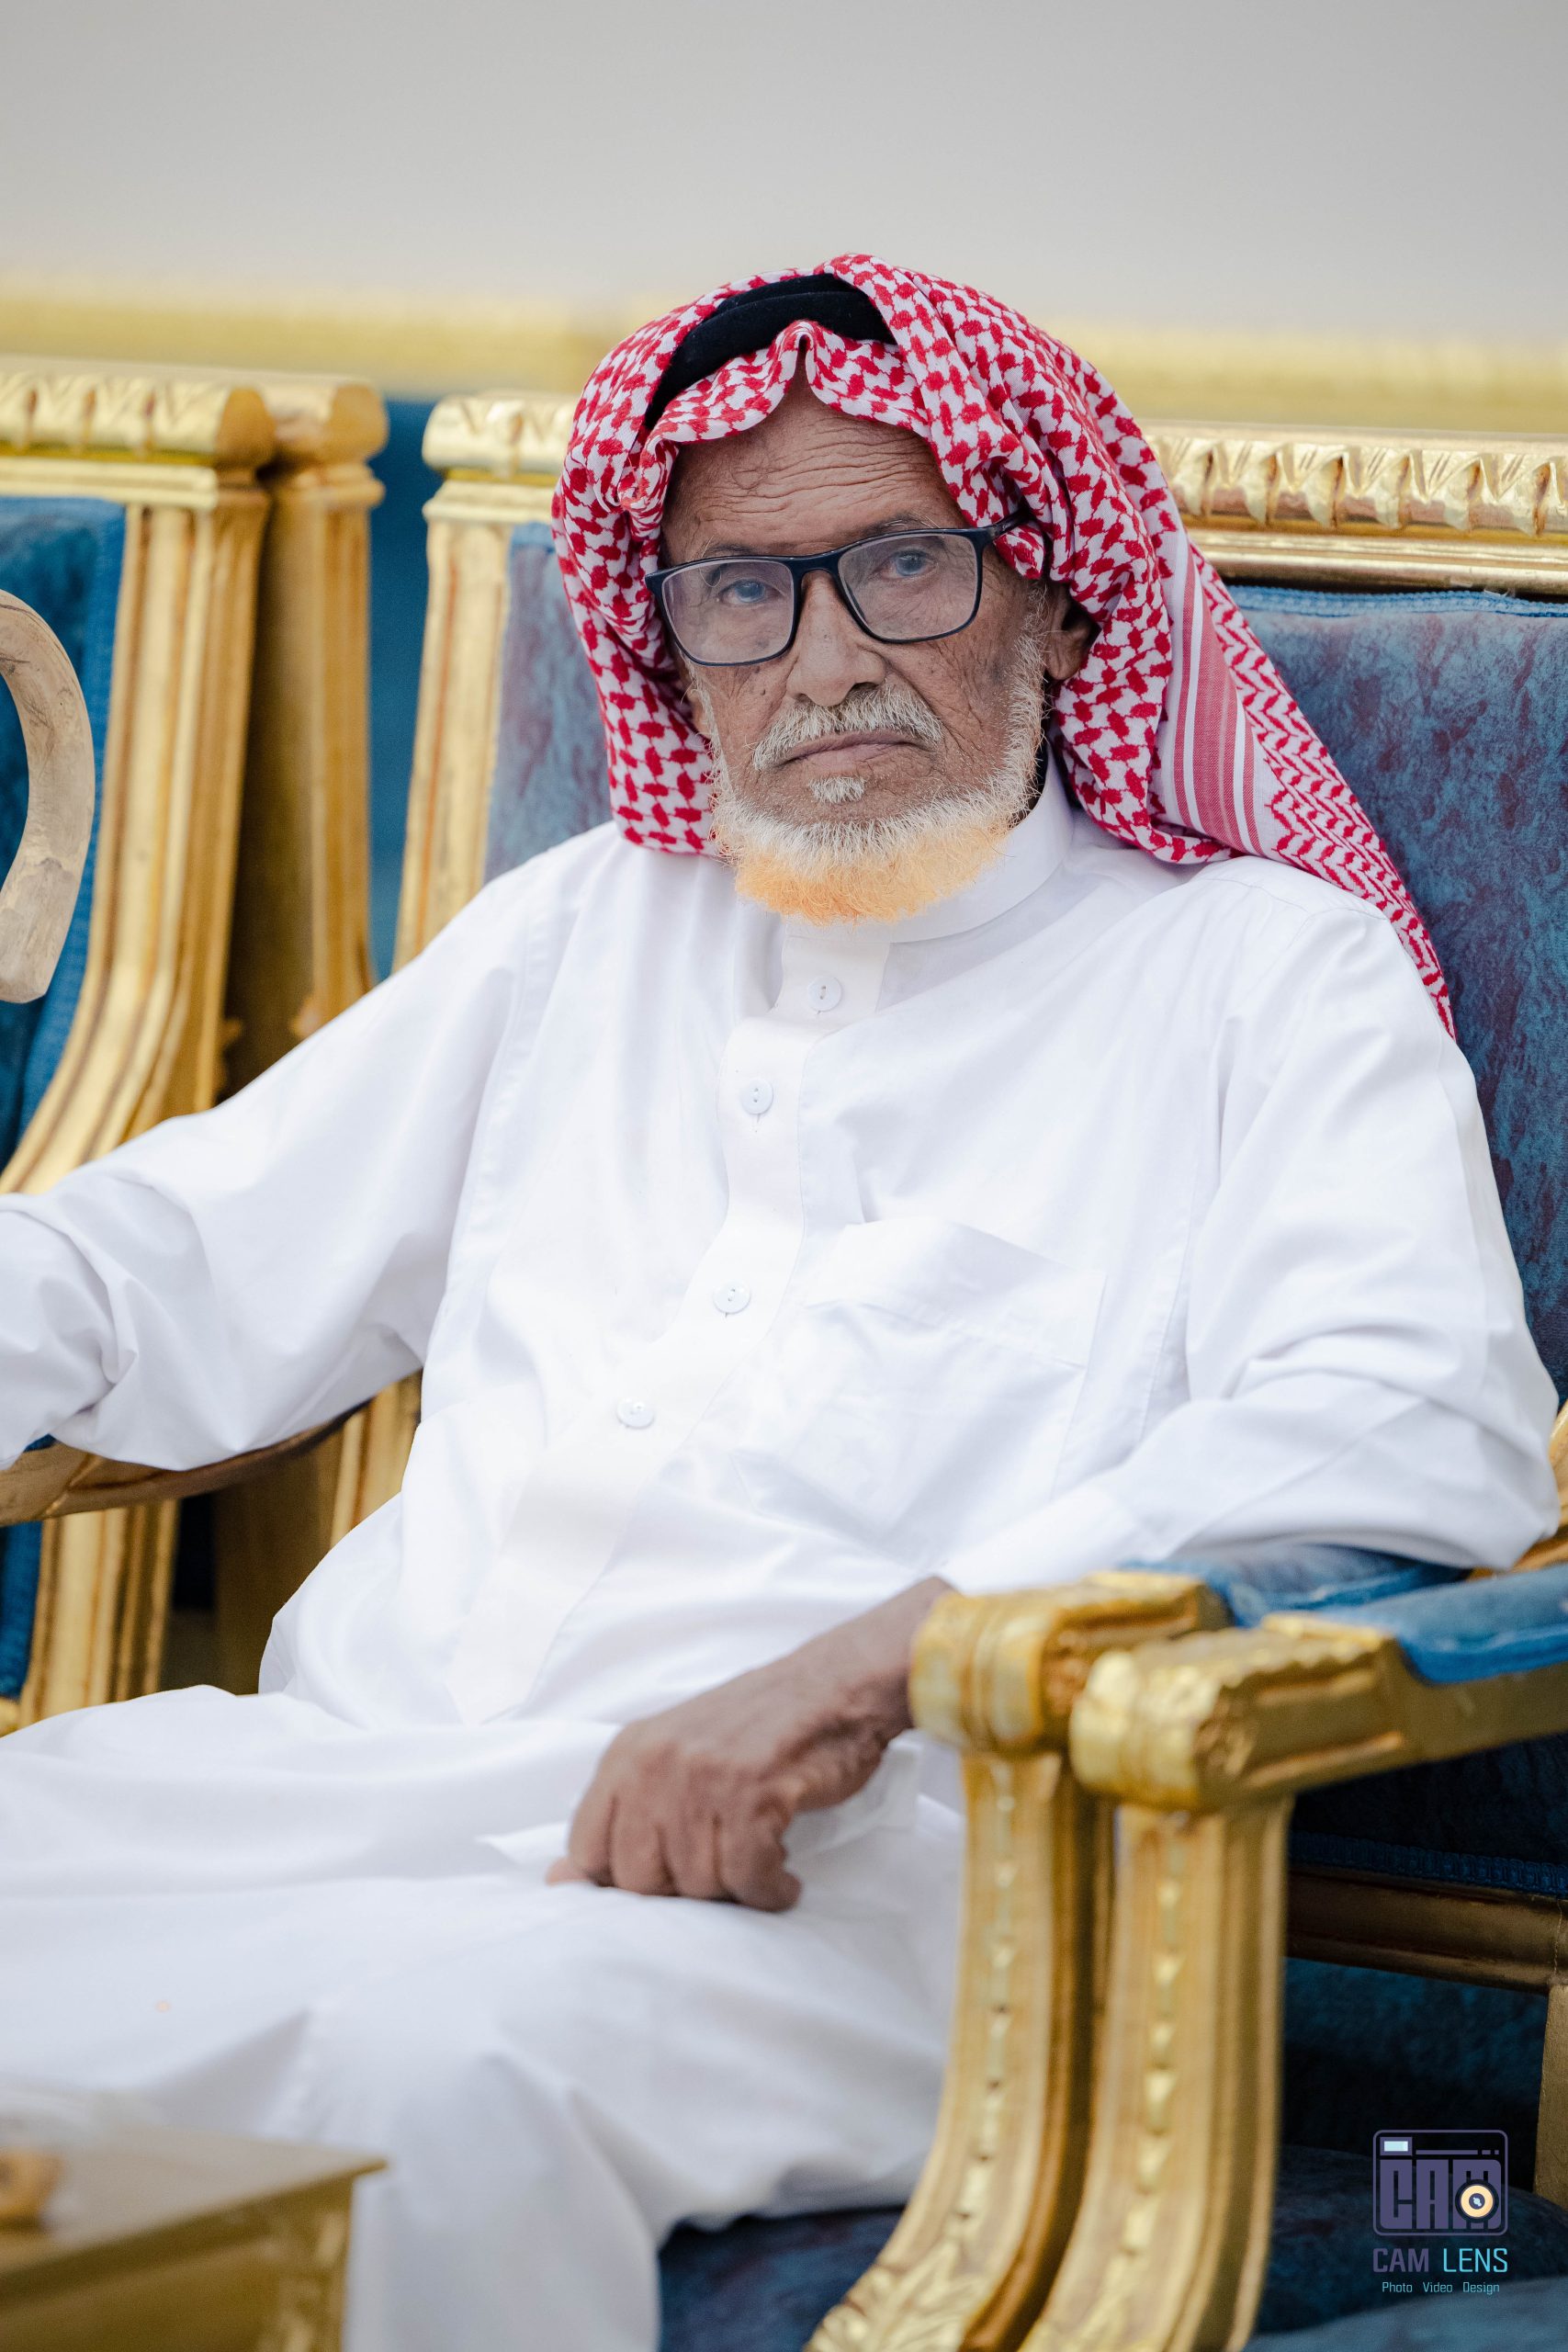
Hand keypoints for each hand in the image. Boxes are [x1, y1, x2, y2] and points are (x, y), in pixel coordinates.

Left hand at [546, 1577, 948, 1910]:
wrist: (833, 1688)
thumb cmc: (755, 1731)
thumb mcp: (673, 1758)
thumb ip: (620, 1818)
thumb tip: (557, 1883)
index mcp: (626, 1754)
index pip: (587, 1850)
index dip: (626, 1880)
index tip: (670, 1876)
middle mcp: (655, 1763)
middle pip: (639, 1879)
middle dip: (685, 1890)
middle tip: (724, 1868)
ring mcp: (702, 1776)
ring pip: (697, 1883)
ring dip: (736, 1889)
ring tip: (761, 1862)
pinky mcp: (752, 1792)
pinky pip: (748, 1878)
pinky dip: (771, 1890)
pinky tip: (785, 1878)